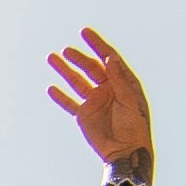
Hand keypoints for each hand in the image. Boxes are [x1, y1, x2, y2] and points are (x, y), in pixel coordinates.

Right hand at [49, 27, 153, 165]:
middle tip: (66, 50)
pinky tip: (51, 88)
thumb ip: (119, 80)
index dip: (97, 44)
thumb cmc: (134, 127)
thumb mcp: (129, 101)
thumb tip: (110, 58)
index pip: (108, 58)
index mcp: (122, 82)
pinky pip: (69, 103)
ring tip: (52, 58)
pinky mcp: (84, 115)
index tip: (85, 32)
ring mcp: (95, 101)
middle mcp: (108, 89)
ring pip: (77, 81)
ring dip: (65, 71)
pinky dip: (60, 96)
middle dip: (78, 58)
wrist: (126, 152)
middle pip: (90, 68)